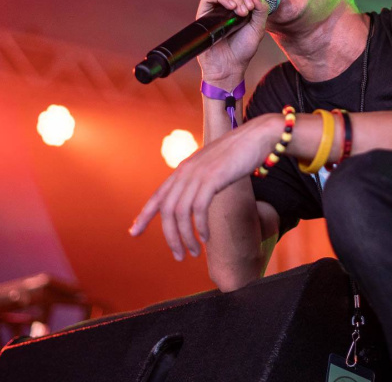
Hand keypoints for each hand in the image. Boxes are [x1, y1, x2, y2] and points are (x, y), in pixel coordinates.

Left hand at [129, 114, 279, 259]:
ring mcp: (198, 174)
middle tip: (178, 256)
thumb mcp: (214, 166)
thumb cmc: (241, 153)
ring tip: (193, 253)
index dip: (144, 215)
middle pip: (167, 210)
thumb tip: (197, 199)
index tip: (133, 232)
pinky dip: (200, 226)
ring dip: (185, 237)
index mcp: (184, 169)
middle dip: (170, 237)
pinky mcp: (213, 178)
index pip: (158, 196)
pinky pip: (199, 208)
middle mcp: (186, 172)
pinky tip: (206, 238)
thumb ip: (202, 179)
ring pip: (181, 212)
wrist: (258, 136)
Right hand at [196, 0, 270, 86]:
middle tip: (250, 9)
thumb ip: (261, 8)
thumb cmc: (243, 49)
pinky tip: (232, 8)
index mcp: (239, 4)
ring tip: (242, 12)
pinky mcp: (204, 14)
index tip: (255, 2)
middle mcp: (225, 4)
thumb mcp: (258, 27)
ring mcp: (214, 8)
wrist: (230, 66)